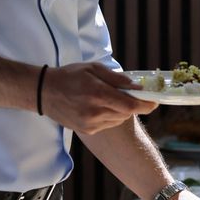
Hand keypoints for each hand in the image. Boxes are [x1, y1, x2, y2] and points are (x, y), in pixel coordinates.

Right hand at [41, 62, 157, 133]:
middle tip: (130, 94)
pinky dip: (110, 116)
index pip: (129, 105)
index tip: (155, 102)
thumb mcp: (93, 69)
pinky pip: (108, 124)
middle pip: (126, 113)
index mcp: (97, 94)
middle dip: (132, 104)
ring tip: (108, 98)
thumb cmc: (69, 76)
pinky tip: (99, 107)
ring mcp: (90, 124)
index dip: (146, 105)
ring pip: (118, 120)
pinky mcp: (87, 131)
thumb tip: (137, 87)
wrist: (44, 92)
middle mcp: (94, 112)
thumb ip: (117, 78)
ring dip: (121, 110)